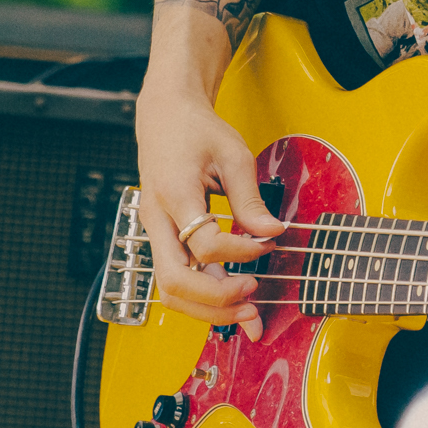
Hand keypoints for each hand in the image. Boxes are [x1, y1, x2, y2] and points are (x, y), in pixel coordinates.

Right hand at [134, 78, 284, 339]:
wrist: (164, 116)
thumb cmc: (196, 130)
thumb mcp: (232, 154)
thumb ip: (251, 199)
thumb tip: (272, 233)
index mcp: (174, 193)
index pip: (204, 244)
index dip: (239, 253)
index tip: (266, 245)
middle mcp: (156, 219)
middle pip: (174, 282)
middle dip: (216, 301)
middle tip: (253, 302)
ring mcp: (154, 232)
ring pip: (169, 290)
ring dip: (207, 309)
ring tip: (247, 311)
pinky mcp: (160, 238)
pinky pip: (176, 278)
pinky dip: (202, 297)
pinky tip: (231, 300)